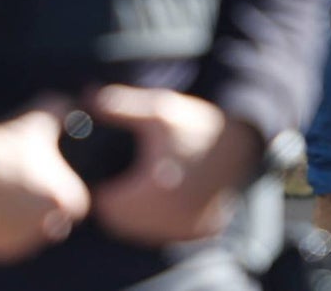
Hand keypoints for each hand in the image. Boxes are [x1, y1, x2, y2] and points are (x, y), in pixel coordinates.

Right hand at [0, 97, 90, 264]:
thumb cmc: (3, 140)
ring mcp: (26, 240)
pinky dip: (3, 227)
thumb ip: (65, 111)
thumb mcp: (40, 118)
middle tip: (21, 182)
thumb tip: (75, 105)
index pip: (75, 200)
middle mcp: (51, 225)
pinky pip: (10, 240)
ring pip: (32, 230)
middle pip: (55, 216)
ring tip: (5, 192)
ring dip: (23, 215)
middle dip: (41, 201)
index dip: (59, 185)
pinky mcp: (3, 251)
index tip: (43, 175)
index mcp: (69, 198)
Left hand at [87, 86, 263, 246]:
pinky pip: (166, 233)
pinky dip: (162, 221)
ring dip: (138, 216)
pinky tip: (168, 198)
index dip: (105, 188)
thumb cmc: (199, 124)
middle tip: (128, 181)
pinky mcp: (199, 230)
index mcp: (154, 189)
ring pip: (144, 231)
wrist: (245, 142)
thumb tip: (86, 98)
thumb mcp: (159, 110)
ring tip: (146, 189)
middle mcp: (170, 214)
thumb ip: (120, 107)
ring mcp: (186, 225)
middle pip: (122, 222)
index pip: (106, 204)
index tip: (113, 174)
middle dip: (119, 204)